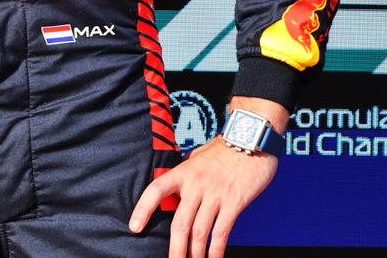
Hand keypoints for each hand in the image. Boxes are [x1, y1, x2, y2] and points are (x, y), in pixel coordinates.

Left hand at [130, 96, 286, 257]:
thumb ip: (186, 174)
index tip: (135, 227)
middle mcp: (195, 184)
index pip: (155, 191)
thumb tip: (176, 190)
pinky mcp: (235, 202)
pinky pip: (222, 230)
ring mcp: (215, 194)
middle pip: (180, 221)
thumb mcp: (197, 157)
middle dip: (175, 247)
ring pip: (200, 230)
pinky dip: (217, 249)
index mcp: (182, 171)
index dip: (143, 209)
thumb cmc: (224, 150)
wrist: (251, 140)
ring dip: (195, 252)